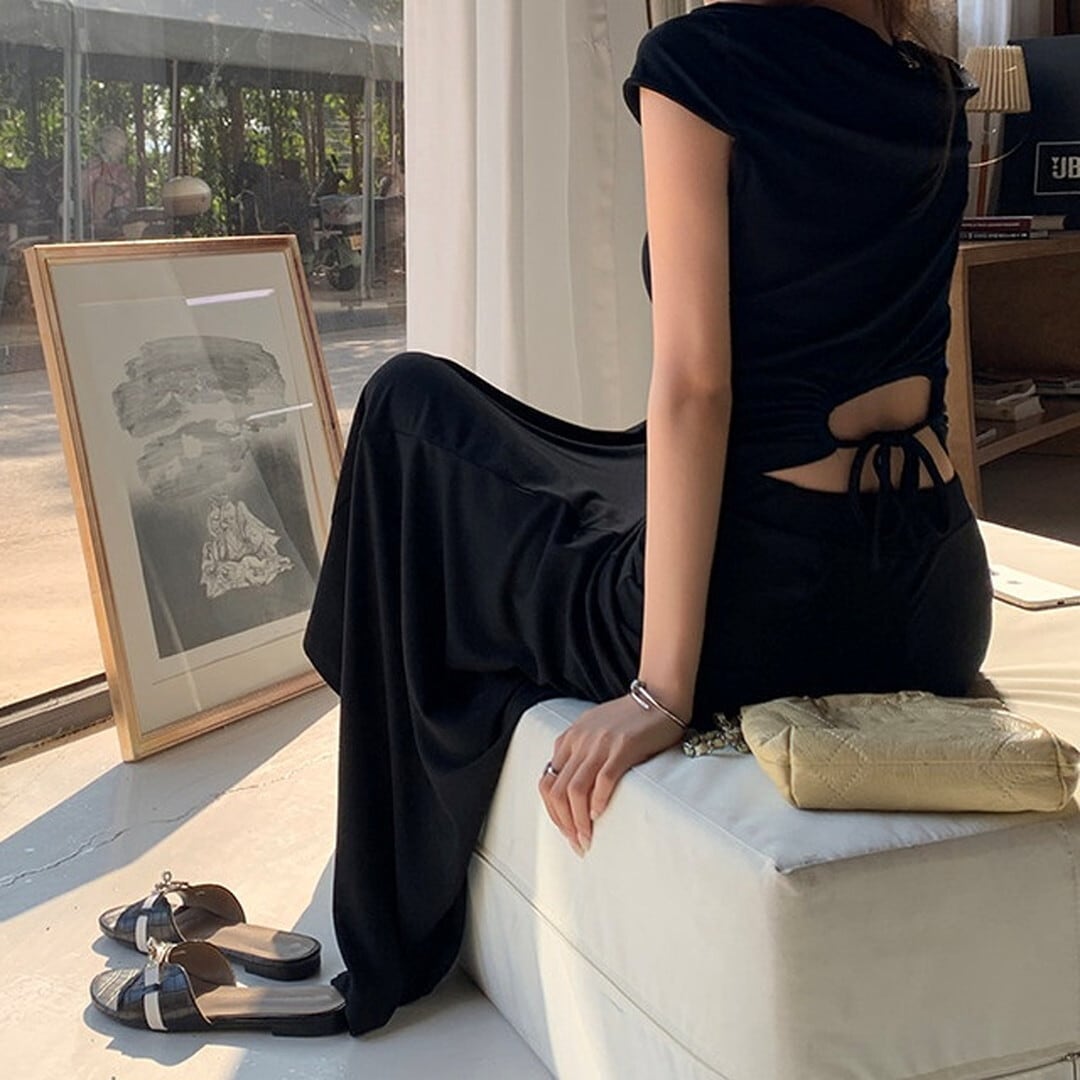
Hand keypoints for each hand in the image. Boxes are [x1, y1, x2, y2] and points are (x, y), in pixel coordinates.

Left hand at [538, 694, 683, 855]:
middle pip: (557, 790)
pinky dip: (598, 802)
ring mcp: (600, 743)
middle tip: (577, 843)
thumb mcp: (594, 731)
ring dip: (578, 820)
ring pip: (576, 790)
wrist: (660, 696)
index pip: (547, 782)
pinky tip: (601, 815)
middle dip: (563, 823)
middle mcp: (580, 740)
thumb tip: (573, 790)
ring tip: (587, 839)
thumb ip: (580, 753)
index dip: (553, 812)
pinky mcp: (623, 747)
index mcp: (570, 738)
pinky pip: (603, 780)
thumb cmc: (631, 718)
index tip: (566, 832)